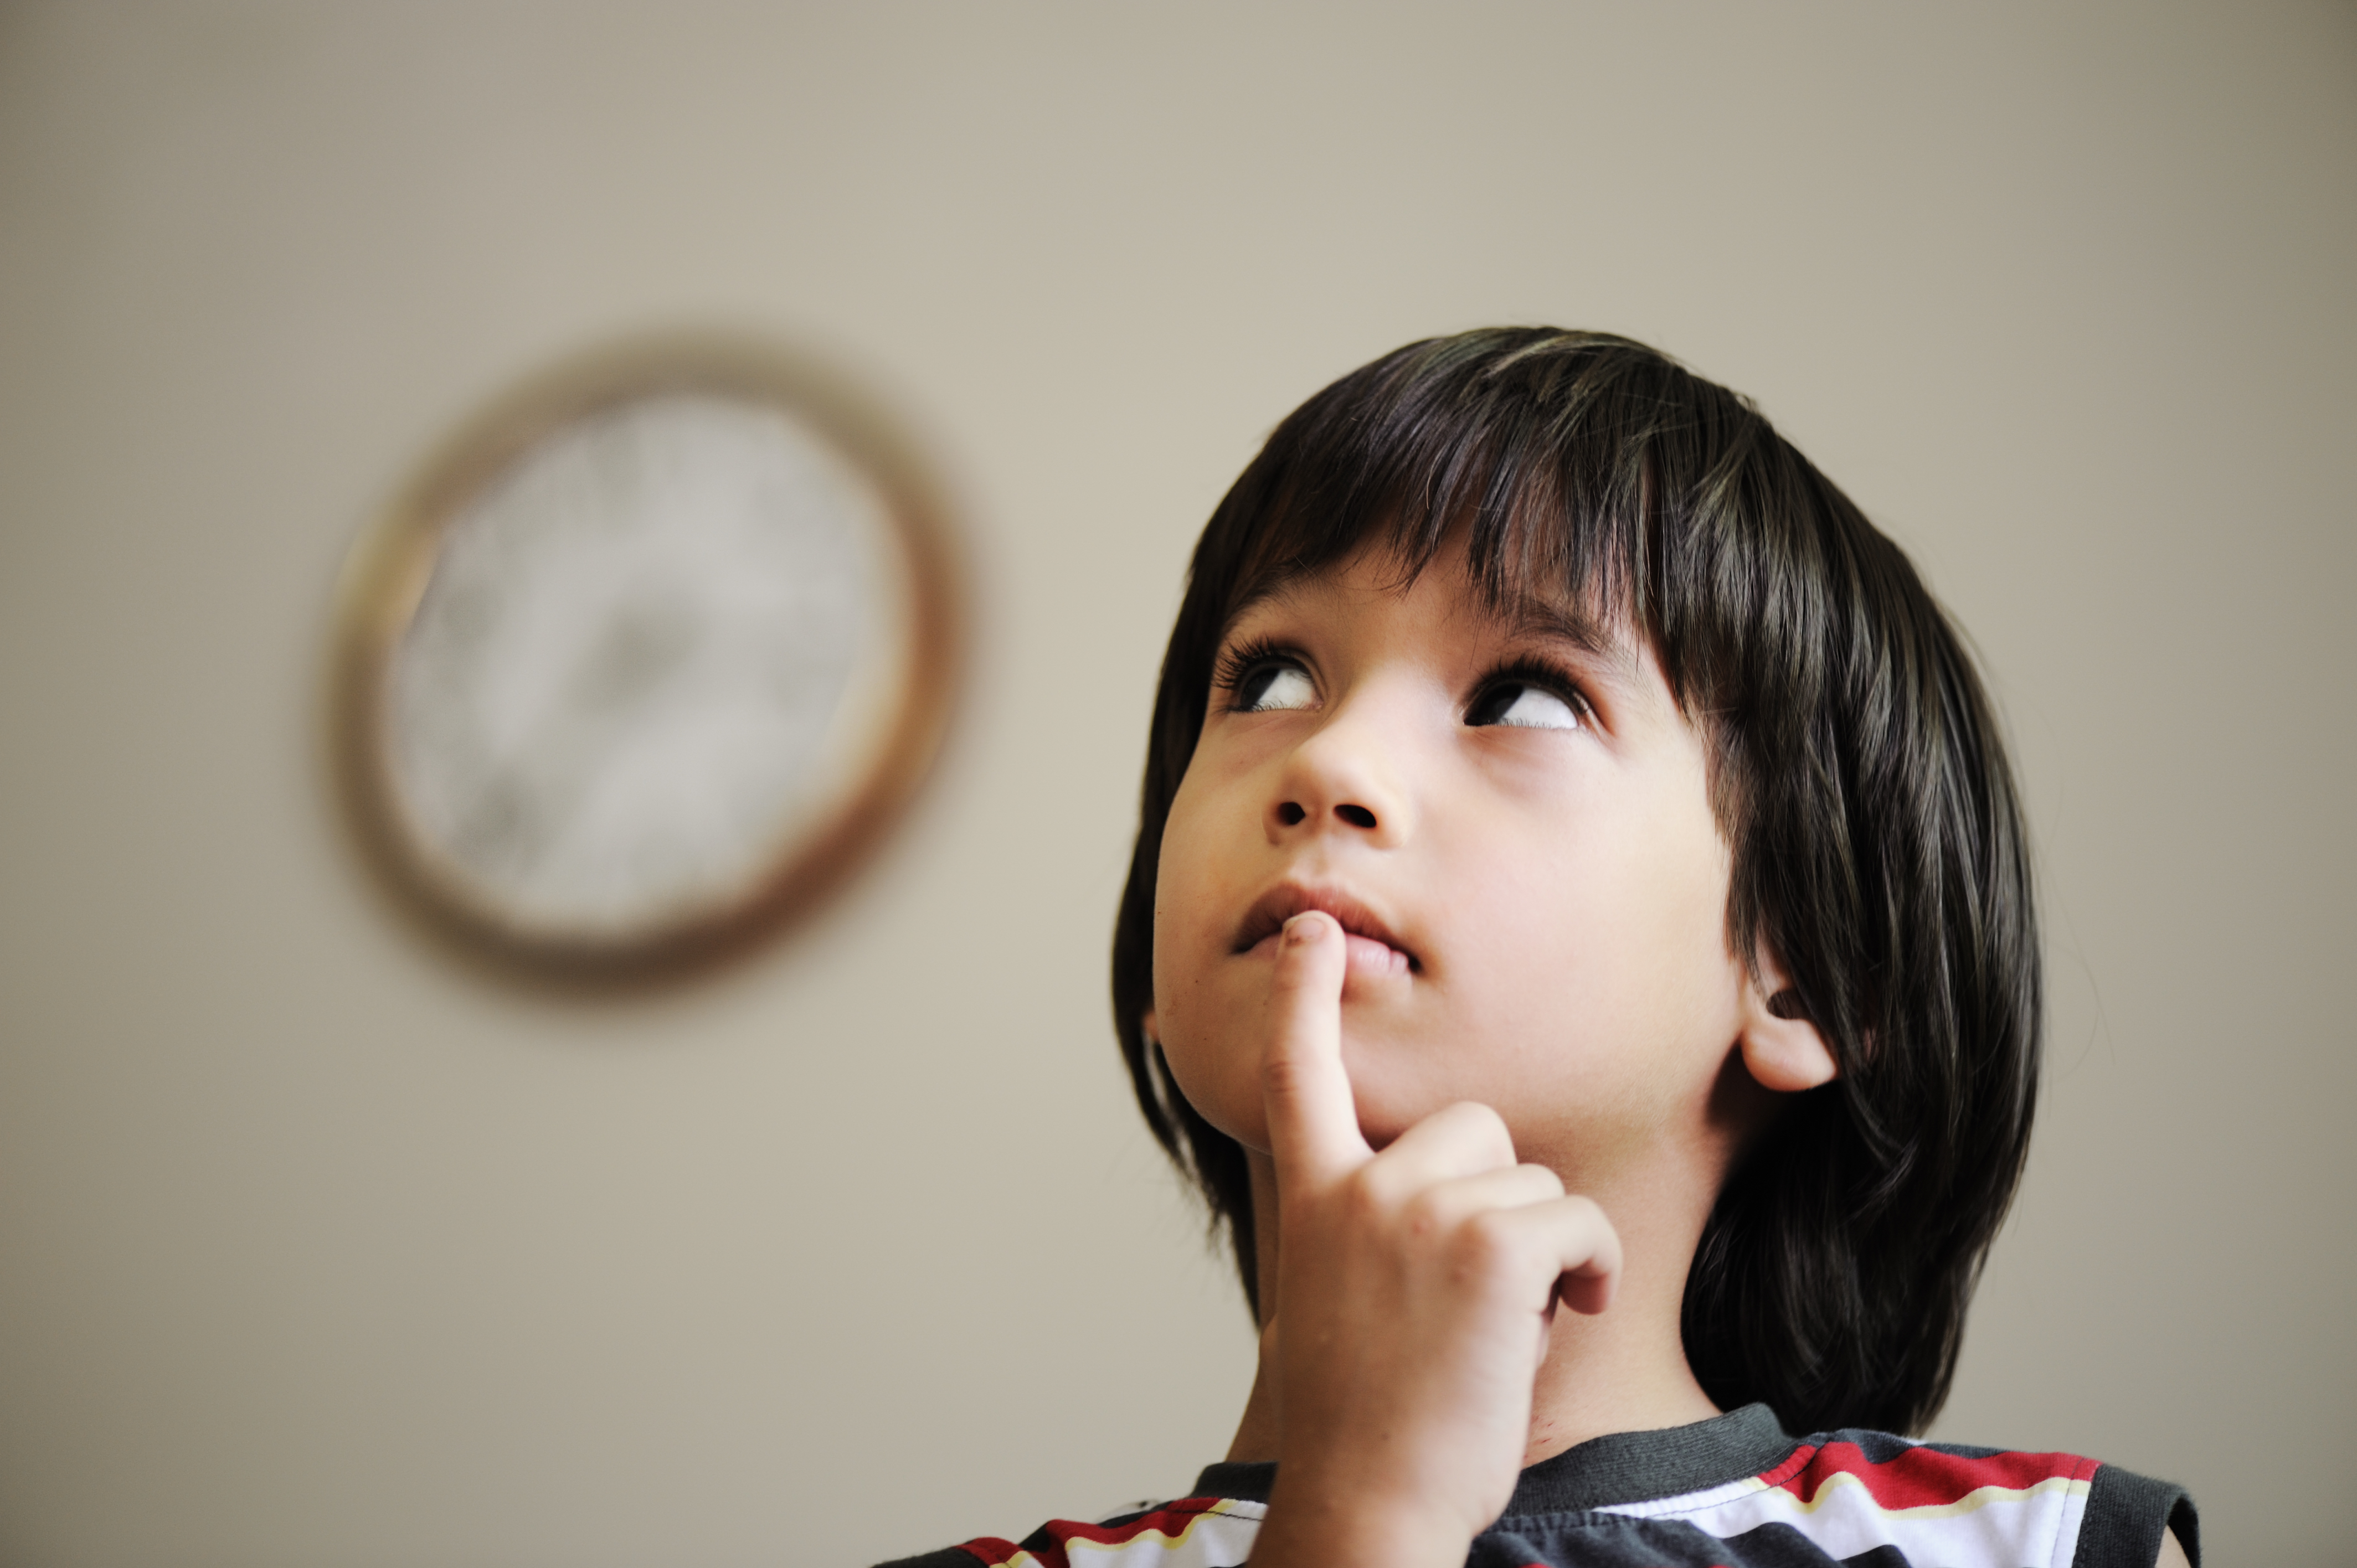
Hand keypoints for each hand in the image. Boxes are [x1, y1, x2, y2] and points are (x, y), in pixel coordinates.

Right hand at [1247, 912, 1621, 1567]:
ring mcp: (1419, 1208)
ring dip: (1544, 1245)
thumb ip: (1365, 1225)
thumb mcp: (1338, 1296)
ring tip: (1506, 1322)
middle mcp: (1359, 1186)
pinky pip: (1576, 1220)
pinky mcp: (1491, 1241)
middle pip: (1472, 1127)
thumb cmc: (1367, 1418)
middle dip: (1498, 1196)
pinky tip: (1563, 1318)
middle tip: (1478, 1289)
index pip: (1297, 1072)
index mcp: (1313, 1196)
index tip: (1315, 931)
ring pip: (1531, 1178)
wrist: (1370, 1498)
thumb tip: (1437, 1196)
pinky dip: (1592, 1271)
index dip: (1306, 994)